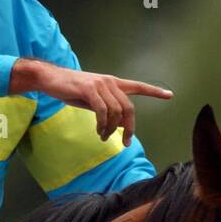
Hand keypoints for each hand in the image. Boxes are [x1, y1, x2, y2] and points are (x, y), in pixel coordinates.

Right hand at [10, 57, 172, 144]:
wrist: (51, 79)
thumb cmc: (71, 90)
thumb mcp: (93, 100)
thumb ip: (108, 108)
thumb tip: (119, 124)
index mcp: (113, 83)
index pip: (137, 86)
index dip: (154, 92)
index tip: (169, 95)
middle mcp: (110, 82)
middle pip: (129, 108)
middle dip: (129, 128)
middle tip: (125, 142)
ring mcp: (100, 84)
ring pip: (115, 112)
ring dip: (111, 129)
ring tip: (104, 137)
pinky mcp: (89, 89)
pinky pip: (102, 111)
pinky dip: (102, 125)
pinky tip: (99, 131)